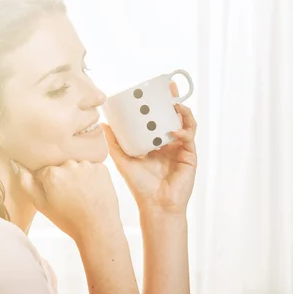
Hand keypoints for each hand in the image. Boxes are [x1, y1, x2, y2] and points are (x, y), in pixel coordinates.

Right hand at [11, 159, 121, 241]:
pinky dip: (91, 177)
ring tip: (82, 195)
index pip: (43, 172)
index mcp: (51, 173)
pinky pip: (92, 168)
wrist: (98, 228)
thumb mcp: (41, 205)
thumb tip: (16, 164)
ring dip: (77, 176)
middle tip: (69, 197)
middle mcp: (68, 164)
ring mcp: (87, 165)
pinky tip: (92, 191)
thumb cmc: (68, 220)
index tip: (55, 197)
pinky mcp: (102, 168)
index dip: (47, 185)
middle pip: (60, 167)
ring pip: (76, 166)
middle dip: (62, 178)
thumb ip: (26, 183)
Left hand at [103, 82, 197, 213]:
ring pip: (186, 124)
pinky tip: (174, 130)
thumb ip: (114, 143)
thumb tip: (103, 124)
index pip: (157, 118)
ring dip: (182, 112)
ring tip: (175, 104)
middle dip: (173, 101)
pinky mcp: (189, 157)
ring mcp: (181, 149)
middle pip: (174, 117)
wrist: (155, 205)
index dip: (158, 104)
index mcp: (155, 142)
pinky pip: (189, 138)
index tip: (154, 89)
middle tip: (170, 88)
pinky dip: (183, 131)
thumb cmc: (139, 185)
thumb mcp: (123, 160)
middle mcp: (169, 143)